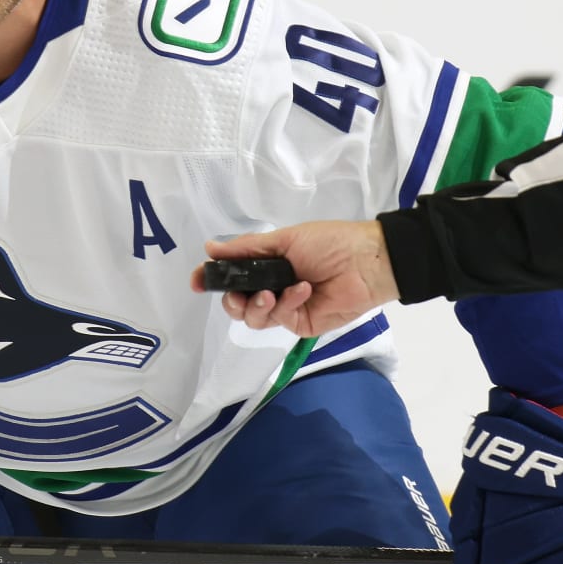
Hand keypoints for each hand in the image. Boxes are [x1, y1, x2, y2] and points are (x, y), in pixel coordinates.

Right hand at [194, 220, 398, 335]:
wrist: (365, 262)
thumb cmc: (328, 242)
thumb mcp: (285, 239)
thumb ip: (247, 249)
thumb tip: (209, 248)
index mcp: (267, 265)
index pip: (232, 276)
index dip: (213, 280)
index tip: (197, 281)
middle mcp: (272, 287)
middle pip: (237, 304)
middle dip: (232, 300)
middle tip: (237, 293)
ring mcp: (285, 308)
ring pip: (253, 318)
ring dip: (258, 304)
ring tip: (271, 292)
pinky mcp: (299, 324)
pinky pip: (279, 319)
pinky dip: (286, 304)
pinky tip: (302, 290)